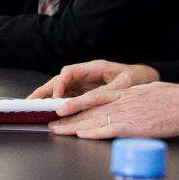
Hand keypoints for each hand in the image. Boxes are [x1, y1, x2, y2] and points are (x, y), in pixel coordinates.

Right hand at [30, 60, 157, 99]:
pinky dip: (57, 104)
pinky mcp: (85, 93)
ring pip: (61, 89)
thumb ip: (109, 90)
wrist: (147, 80)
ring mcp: (84, 84)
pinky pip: (68, 97)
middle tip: (31, 101)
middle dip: (45, 90)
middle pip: (60, 80)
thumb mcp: (125, 83)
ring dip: (47, 97)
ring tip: (33, 106)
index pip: (70, 72)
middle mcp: (86, 75)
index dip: (60, 84)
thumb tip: (93, 98)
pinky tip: (49, 111)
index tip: (56, 97)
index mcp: (93, 68)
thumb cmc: (138, 78)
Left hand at [47, 81, 178, 139]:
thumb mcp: (146, 91)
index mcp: (123, 94)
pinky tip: (81, 134)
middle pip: (88, 109)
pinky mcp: (133, 127)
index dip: (75, 104)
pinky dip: (94, 132)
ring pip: (93, 119)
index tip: (61, 109)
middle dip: (68, 117)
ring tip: (58, 130)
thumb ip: (131, 97)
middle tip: (51, 122)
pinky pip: (109, 130)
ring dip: (74, 126)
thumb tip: (124, 103)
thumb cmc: (171, 99)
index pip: (93, 98)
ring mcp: (125, 114)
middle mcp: (120, 102)